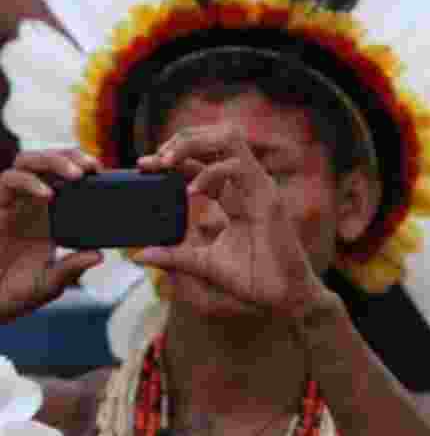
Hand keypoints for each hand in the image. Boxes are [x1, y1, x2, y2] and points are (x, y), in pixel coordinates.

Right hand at [0, 150, 102, 321]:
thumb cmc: (15, 292)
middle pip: (49, 161)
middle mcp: (32, 204)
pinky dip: (30, 181)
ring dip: (54, 160)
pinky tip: (48, 195)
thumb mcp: (50, 282)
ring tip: (77, 174)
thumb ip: (71, 267)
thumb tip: (98, 255)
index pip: (68, 180)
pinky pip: (8, 180)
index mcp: (52, 216)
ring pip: (29, 161)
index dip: (86, 171)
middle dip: (72, 156)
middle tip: (93, 167)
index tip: (107, 175)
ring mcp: (13, 203)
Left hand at [133, 124, 324, 317]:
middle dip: (183, 139)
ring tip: (167, 161)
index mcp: (237, 195)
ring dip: (193, 143)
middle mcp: (250, 184)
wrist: (285, 297)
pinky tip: (192, 192)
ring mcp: (260, 187)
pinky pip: (237, 167)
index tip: (143, 165)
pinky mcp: (267, 197)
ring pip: (229, 138)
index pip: (204, 161)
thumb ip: (175, 256)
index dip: (174, 158)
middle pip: (217, 138)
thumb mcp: (205, 264)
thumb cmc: (255, 279)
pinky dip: (211, 172)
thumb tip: (139, 256)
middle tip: (155, 159)